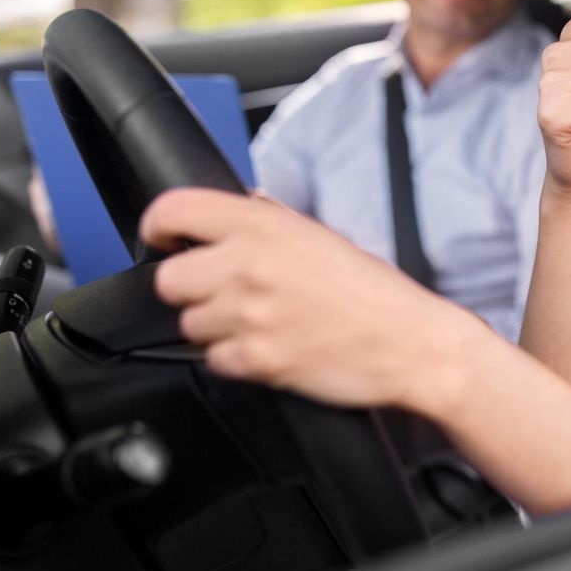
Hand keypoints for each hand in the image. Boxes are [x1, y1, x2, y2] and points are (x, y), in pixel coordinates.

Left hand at [143, 188, 486, 412]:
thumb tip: (234, 209)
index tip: (165, 241)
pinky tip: (270, 348)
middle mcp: (249, 263)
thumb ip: (270, 221)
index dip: (158, 228)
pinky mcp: (256, 359)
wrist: (411, 342)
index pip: (173, 210)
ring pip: (189, 325)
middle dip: (190, 290)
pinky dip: (235, 360)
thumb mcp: (321, 235)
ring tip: (257, 325)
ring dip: (214, 328)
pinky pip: (213, 361)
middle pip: (168, 280)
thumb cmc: (376, 292)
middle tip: (220, 294)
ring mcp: (250, 314)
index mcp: (264, 224)